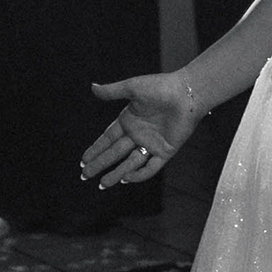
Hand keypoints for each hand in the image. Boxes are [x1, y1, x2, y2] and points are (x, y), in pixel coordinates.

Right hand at [82, 71, 200, 186]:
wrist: (187, 93)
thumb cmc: (161, 87)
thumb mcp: (133, 87)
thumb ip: (112, 91)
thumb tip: (92, 87)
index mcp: (129, 120)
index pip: (108, 139)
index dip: (95, 149)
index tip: (83, 160)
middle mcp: (138, 134)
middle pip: (115, 153)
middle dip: (100, 164)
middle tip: (84, 176)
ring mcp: (152, 144)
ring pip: (130, 163)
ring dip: (116, 173)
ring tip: (102, 184)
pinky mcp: (166, 151)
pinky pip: (151, 166)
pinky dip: (139, 174)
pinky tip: (126, 179)